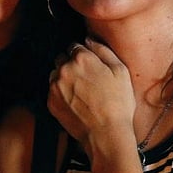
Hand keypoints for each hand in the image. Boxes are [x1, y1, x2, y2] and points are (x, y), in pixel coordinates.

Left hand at [47, 38, 134, 154]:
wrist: (106, 133)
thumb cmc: (118, 104)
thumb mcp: (120, 71)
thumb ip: (103, 50)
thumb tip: (89, 39)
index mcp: (82, 58)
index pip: (74, 46)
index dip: (83, 55)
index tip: (89, 65)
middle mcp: (64, 69)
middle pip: (62, 59)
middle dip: (71, 65)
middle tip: (86, 80)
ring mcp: (55, 86)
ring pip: (55, 75)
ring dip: (64, 79)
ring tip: (81, 92)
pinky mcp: (51, 102)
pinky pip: (52, 91)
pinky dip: (61, 94)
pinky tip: (76, 102)